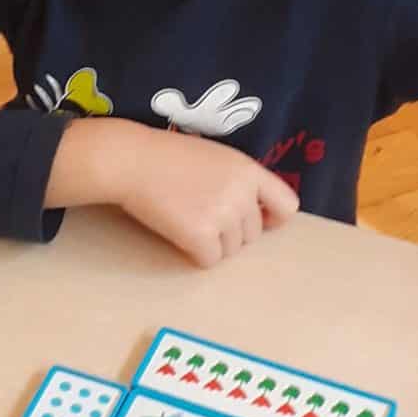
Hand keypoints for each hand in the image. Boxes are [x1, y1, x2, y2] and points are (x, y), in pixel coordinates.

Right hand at [48, 117, 298, 266]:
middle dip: (232, 234)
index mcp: (249, 170)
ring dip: (212, 244)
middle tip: (201, 218)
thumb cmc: (166, 156)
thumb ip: (238, 180)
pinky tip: (179, 236)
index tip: (259, 223)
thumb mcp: (214, 157)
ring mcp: (223, 215)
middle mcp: (242, 193)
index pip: (287, 205)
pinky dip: (195, 255)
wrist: (130, 160)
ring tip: (186, 222)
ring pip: (231, 250)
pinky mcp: (201, 235)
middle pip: (253, 235)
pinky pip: (210, 261)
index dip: (272, 219)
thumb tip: (254, 211)